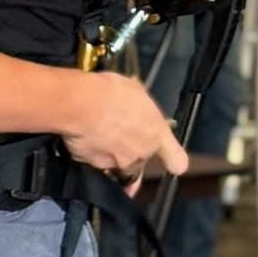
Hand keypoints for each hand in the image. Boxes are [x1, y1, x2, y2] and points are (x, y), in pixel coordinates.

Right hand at [60, 70, 187, 191]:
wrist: (81, 104)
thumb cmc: (110, 92)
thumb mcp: (134, 90)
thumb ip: (139, 107)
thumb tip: (134, 105)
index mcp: (156, 134)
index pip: (176, 161)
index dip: (174, 161)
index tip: (172, 162)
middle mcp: (140, 153)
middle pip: (140, 161)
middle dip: (130, 151)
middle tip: (116, 132)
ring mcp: (117, 163)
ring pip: (117, 166)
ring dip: (110, 155)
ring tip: (97, 134)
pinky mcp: (92, 166)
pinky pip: (93, 162)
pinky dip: (89, 153)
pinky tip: (82, 136)